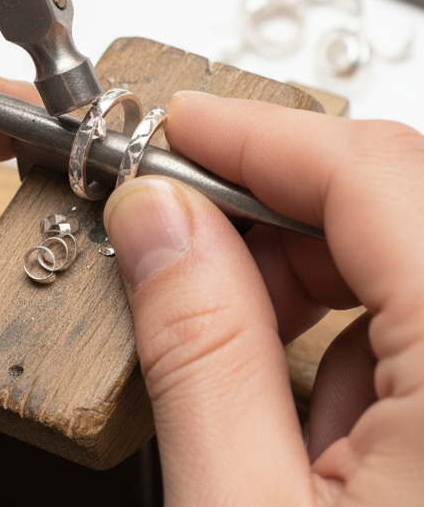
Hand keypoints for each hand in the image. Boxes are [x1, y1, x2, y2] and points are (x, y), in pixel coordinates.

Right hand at [104, 91, 423, 504]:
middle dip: (273, 213)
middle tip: (183, 238)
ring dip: (315, 284)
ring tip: (250, 365)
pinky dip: (364, 343)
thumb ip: (200, 353)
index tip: (181, 131)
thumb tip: (157, 222)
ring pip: (409, 256)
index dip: (258, 136)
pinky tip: (323, 425)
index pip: (372, 172)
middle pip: (395, 201)